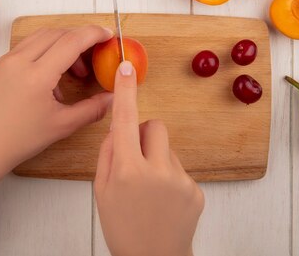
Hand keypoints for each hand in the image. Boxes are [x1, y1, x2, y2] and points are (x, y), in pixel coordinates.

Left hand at [0, 25, 114, 186]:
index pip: (71, 41)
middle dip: (79, 39)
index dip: (93, 34)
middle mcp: (19, 61)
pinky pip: (26, 48)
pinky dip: (44, 52)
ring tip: (72, 72)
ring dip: (61, 44)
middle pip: (57, 33)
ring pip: (40, 37)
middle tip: (93, 55)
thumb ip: (92, 109)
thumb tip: (114, 97)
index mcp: (37, 76)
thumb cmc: (21, 139)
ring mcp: (5, 60)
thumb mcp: (62, 126)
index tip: (108, 35)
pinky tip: (50, 79)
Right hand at [94, 61, 204, 255]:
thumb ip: (107, 154)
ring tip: (150, 189)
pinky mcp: (196, 190)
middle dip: (143, 133)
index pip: (125, 120)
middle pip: (154, 126)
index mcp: (127, 171)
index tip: (127, 69)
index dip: (125, 91)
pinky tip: (164, 200)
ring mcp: (180, 181)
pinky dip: (170, 177)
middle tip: (135, 157)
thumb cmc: (123, 229)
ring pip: (167, 148)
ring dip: (157, 158)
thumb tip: (118, 129)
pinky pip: (180, 167)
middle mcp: (157, 171)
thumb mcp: (101, 191)